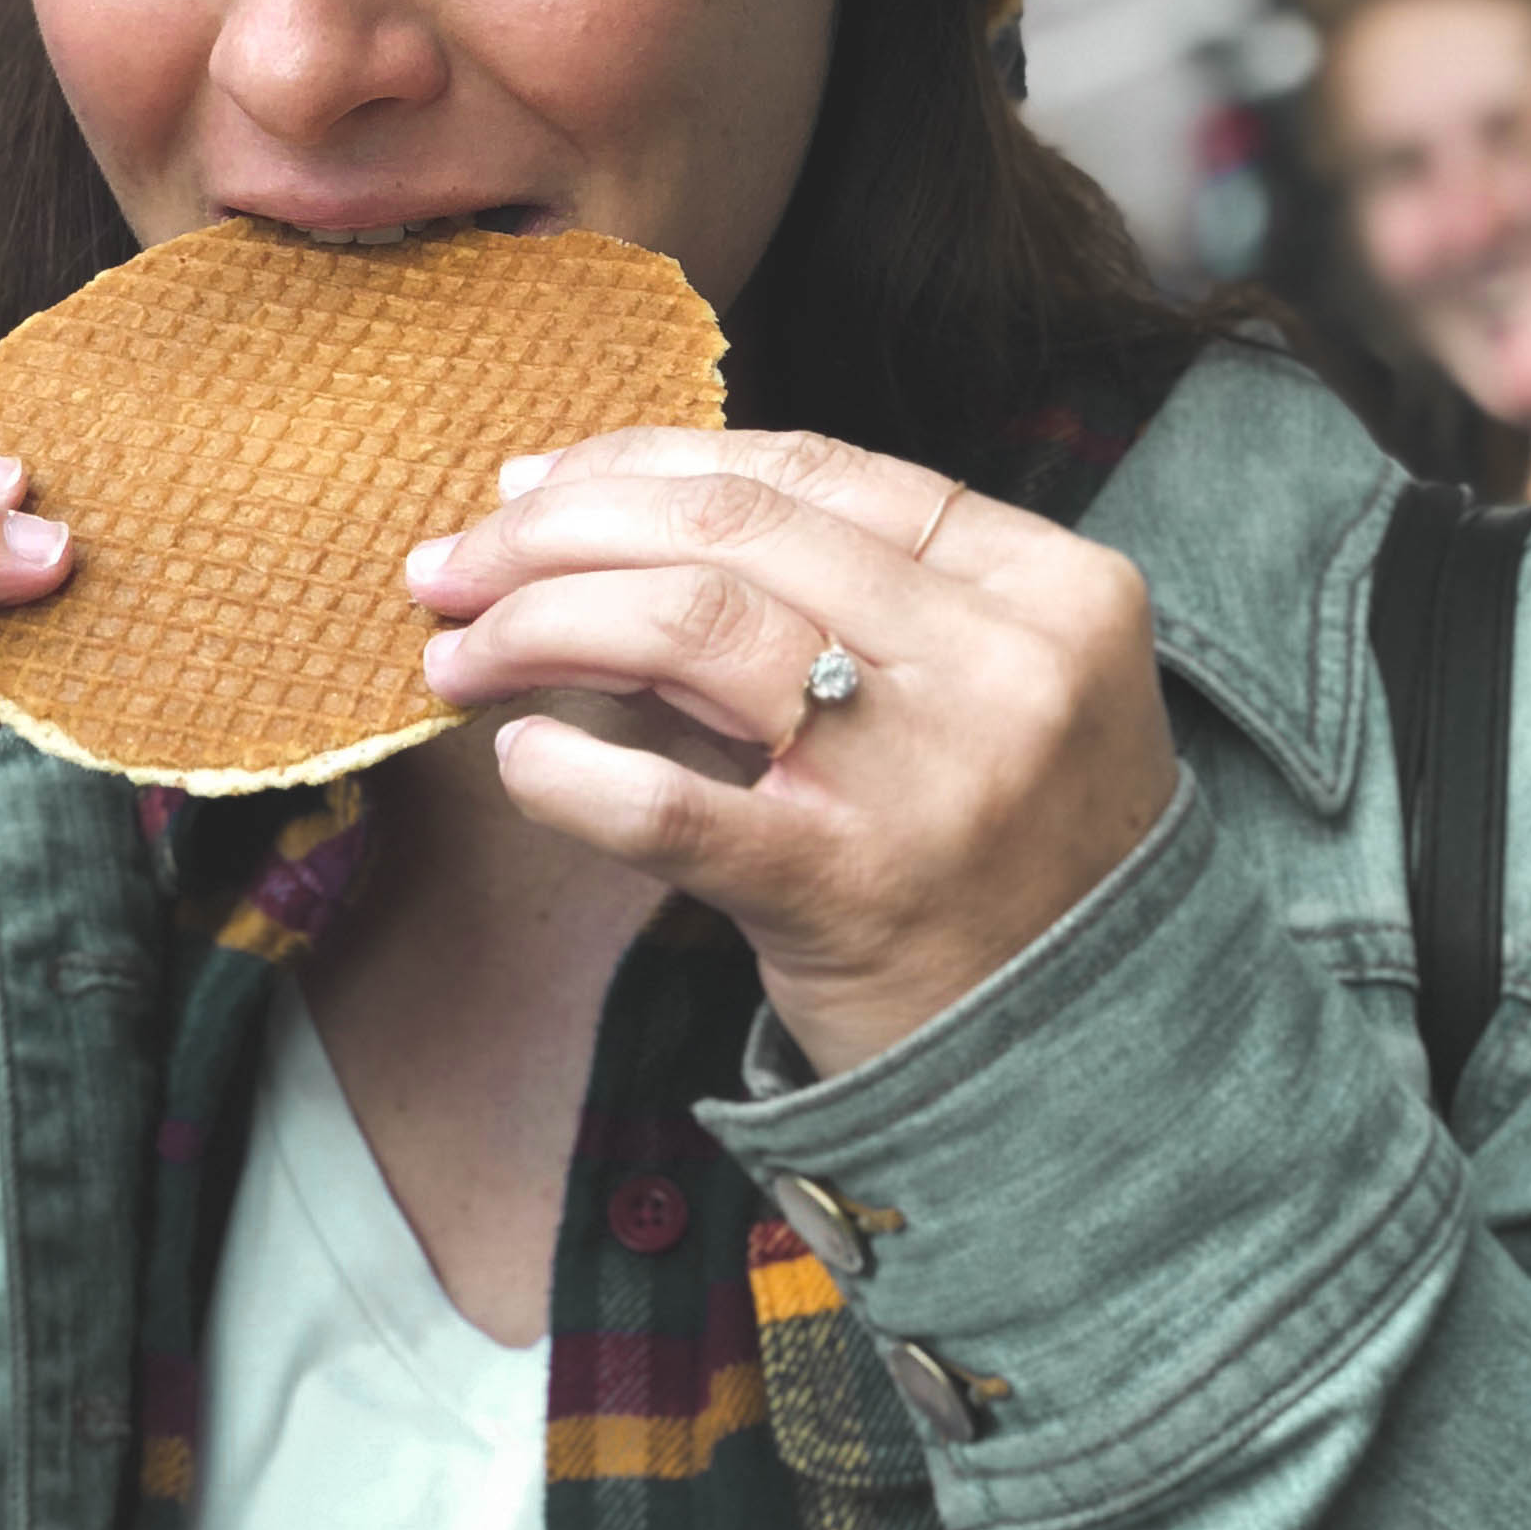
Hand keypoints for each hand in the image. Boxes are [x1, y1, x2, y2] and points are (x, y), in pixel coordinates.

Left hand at [405, 427, 1177, 1074]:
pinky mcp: (850, 889)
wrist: (1080, 1068)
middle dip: (557, 529)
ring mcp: (931, 773)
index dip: (643, 462)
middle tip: (451, 567)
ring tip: (456, 652)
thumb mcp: (966, 690)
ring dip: (537, 623)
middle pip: (730, 528)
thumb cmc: (990, 859)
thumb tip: (573, 508)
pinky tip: (518, 760)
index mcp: (1041, 583)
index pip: (806, 468)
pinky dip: (568, 771)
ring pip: (691, 624)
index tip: (530, 487)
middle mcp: (1000, 659)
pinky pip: (667, 804)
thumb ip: (820, 597)